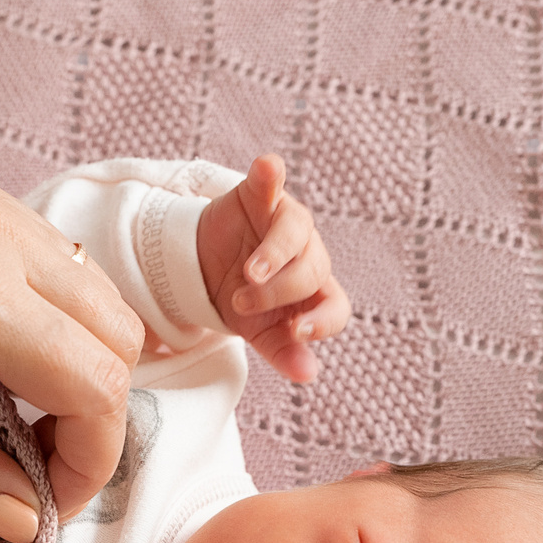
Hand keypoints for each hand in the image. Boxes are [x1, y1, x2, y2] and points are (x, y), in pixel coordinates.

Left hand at [0, 24, 144, 542]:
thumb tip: (18, 518)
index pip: (95, 384)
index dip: (89, 462)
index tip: (41, 505)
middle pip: (119, 335)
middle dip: (96, 417)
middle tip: (32, 469)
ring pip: (95, 291)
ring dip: (78, 362)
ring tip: (10, 417)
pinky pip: (48, 257)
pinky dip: (47, 316)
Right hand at [195, 155, 351, 382]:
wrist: (205, 269)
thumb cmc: (243, 303)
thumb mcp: (258, 332)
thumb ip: (283, 351)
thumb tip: (308, 375)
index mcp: (314, 293)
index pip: (336, 308)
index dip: (324, 321)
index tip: (299, 331)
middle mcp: (309, 255)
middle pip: (311, 271)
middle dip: (278, 291)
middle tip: (242, 301)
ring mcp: (287, 223)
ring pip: (296, 231)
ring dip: (275, 252)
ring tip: (251, 272)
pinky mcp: (261, 197)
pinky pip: (270, 183)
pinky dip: (270, 174)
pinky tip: (268, 167)